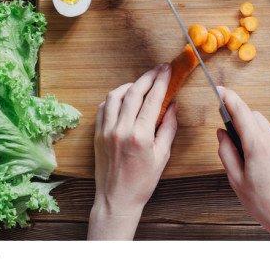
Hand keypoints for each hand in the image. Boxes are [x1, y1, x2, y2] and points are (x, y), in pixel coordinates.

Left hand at [88, 64, 176, 239]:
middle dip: (148, 77)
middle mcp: (121, 129)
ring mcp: (106, 131)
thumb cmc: (142, 181)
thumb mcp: (162, 156)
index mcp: (140, 136)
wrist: (116, 199)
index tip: (167, 70)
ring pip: (115, 96)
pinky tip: (123, 98)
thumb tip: (172, 106)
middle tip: (158, 70)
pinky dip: (114, 98)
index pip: (152, 100)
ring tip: (141, 84)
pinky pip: (103, 108)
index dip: (161, 82)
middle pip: (134, 92)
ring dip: (129, 85)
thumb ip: (168, 128)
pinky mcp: (97, 134)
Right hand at [216, 86, 269, 239]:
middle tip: (230, 138)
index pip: (241, 111)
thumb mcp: (236, 181)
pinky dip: (265, 146)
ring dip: (253, 135)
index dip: (228, 97)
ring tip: (248, 162)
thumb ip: (226, 153)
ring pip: (265, 129)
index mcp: (258, 146)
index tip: (219, 89)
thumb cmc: (266, 205)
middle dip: (240, 120)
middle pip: (254, 117)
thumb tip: (222, 134)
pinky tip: (263, 169)